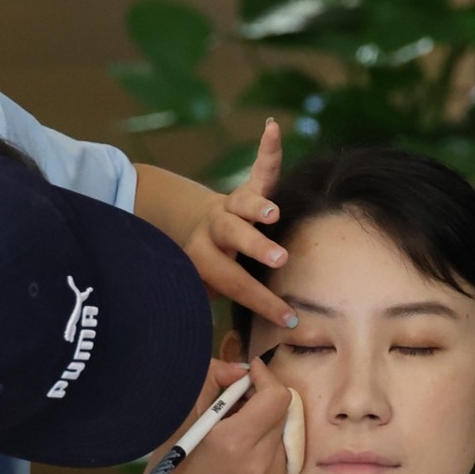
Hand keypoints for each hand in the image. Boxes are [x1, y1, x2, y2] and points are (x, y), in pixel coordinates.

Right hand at [134, 356, 288, 473]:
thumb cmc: (173, 455)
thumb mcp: (184, 411)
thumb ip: (214, 378)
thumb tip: (242, 370)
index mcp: (234, 441)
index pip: (276, 398)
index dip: (265, 377)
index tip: (250, 371)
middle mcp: (257, 461)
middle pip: (283, 410)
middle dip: (264, 395)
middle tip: (239, 394)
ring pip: (285, 428)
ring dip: (267, 416)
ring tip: (239, 420)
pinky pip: (283, 447)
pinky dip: (268, 436)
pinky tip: (245, 440)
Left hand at [181, 121, 295, 331]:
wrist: (186, 226)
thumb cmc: (207, 268)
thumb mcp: (203, 289)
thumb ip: (220, 306)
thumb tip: (250, 345)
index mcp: (203, 257)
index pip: (233, 282)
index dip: (260, 301)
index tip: (288, 318)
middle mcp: (214, 229)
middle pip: (233, 238)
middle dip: (256, 248)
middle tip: (277, 258)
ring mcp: (228, 206)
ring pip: (243, 204)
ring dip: (259, 207)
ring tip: (274, 211)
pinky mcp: (244, 189)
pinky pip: (261, 169)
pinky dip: (268, 149)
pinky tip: (273, 128)